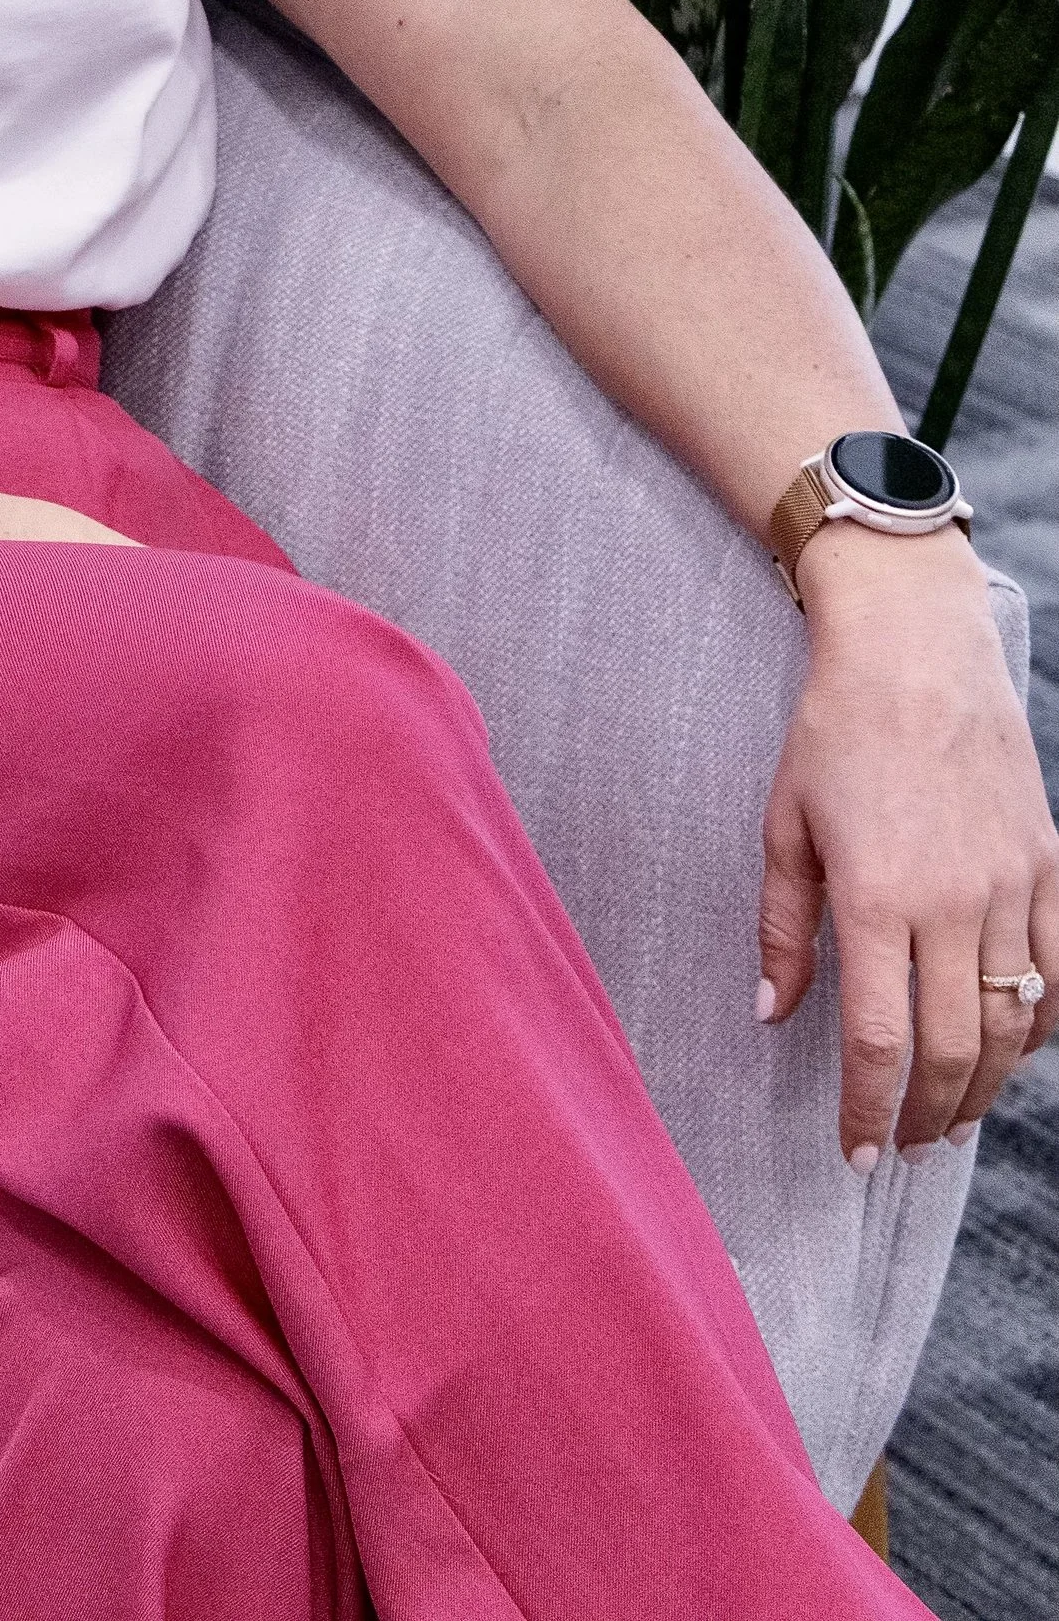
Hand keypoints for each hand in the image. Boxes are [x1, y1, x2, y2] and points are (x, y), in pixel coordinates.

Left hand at [758, 526, 1058, 1161]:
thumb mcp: (784, 826)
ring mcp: (1008, 885)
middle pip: (953, 1051)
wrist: (915, 650)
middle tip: (907, 1148)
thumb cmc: (834, 732)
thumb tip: (773, 1015)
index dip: (869, 1112)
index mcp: (876, 898)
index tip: (856, 1153)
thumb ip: (784, 930)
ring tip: (956, 1118)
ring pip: (1011, 1022)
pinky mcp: (1046, 865)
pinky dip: (1041, 1023)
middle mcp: (951, 903)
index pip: (880, 1043)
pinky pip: (1057, 970)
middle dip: (929, 1117)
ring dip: (986, 1086)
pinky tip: (1014, 1047)